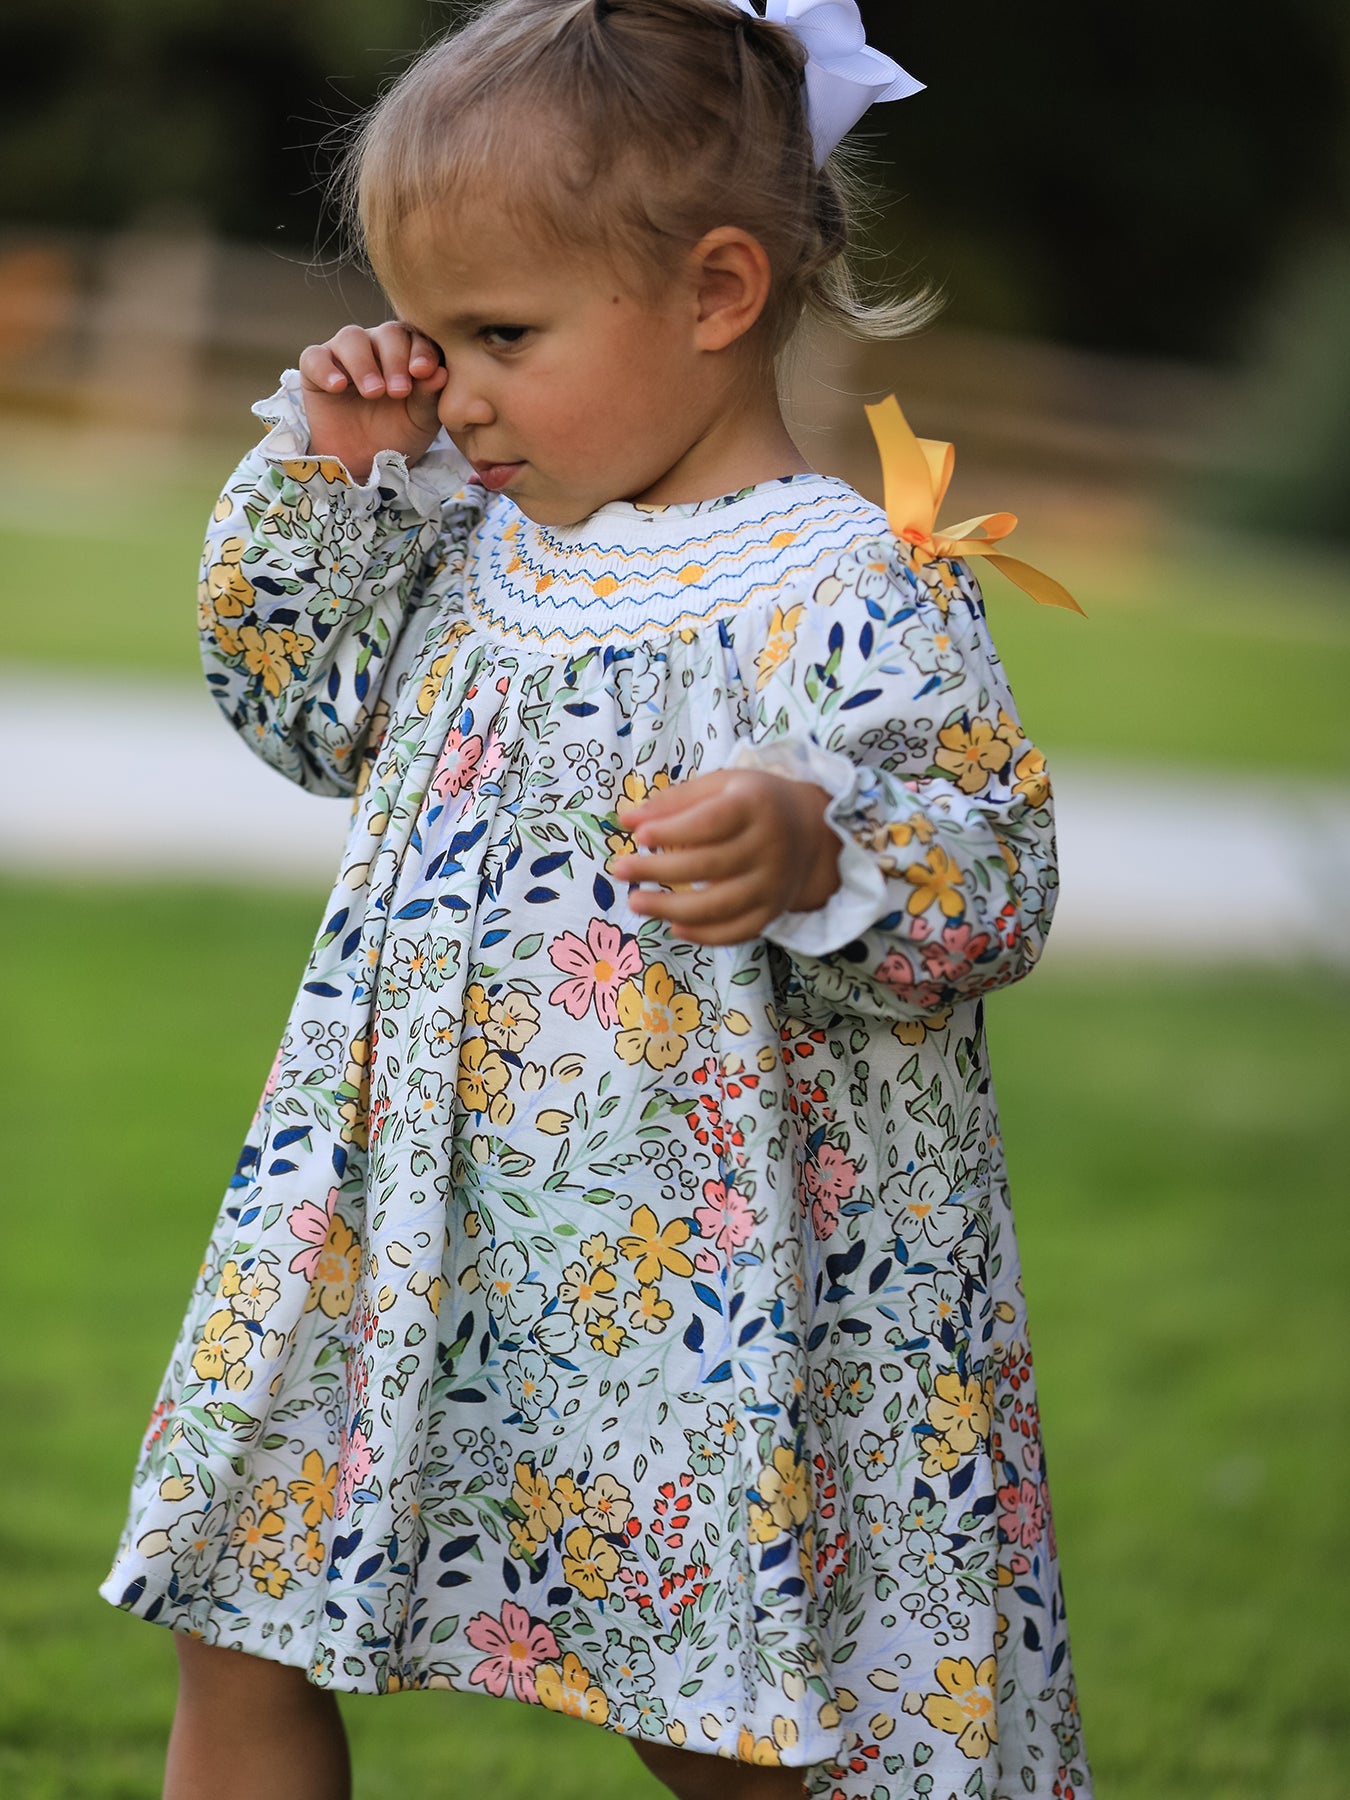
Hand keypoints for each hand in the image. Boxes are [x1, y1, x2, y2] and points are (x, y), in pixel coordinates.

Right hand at [298, 321, 447, 481]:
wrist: (365, 462)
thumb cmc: (397, 434)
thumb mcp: (420, 421)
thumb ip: (429, 396)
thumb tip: (440, 373)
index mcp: (406, 352)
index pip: (415, 338)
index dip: (420, 351)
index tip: (423, 372)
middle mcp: (376, 346)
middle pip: (386, 333)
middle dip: (395, 359)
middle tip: (398, 391)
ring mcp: (344, 354)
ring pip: (351, 338)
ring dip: (364, 363)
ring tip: (373, 392)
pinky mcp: (315, 369)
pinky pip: (315, 357)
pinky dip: (325, 368)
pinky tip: (337, 387)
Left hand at [607, 770, 841, 945]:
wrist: (811, 831)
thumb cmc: (753, 802)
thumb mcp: (720, 786)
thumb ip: (674, 801)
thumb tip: (626, 819)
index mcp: (755, 807)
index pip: (710, 823)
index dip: (672, 831)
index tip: (639, 837)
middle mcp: (768, 847)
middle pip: (709, 865)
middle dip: (659, 870)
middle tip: (620, 871)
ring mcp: (772, 884)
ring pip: (719, 905)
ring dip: (672, 908)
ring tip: (636, 903)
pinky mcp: (772, 911)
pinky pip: (737, 931)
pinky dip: (704, 934)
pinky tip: (674, 926)